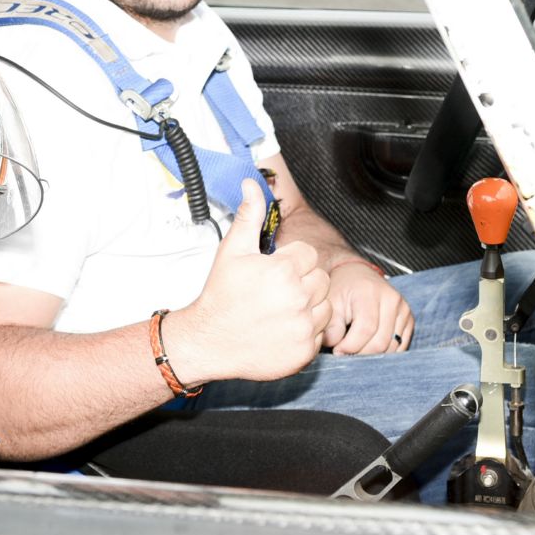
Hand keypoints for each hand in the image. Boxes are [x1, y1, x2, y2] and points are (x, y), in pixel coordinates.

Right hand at [165, 178, 331, 385]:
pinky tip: (283, 328)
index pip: (308, 254)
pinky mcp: (305, 350)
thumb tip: (252, 185)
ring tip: (281, 309)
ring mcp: (303, 326)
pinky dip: (306, 330)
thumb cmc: (221, 295)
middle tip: (277, 290)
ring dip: (309, 305)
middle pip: (320, 279)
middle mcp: (298, 298)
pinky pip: (320, 333)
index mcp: (283, 270)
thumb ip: (249, 215)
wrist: (210, 341)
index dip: (291, 260)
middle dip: (303, 281)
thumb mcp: (232, 251)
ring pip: (325, 305)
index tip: (274, 270)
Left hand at [323, 260, 413, 354]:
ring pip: (391, 348)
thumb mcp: (330, 303)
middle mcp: (392, 299)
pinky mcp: (409, 319)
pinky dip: (384, 353)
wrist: (357, 276)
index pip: (366, 329)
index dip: (350, 346)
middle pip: (380, 342)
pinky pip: (400, 346)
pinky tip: (369, 346)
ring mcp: (404, 309)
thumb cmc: (342, 289)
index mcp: (370, 292)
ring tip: (355, 348)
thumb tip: (338, 349)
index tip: (337, 350)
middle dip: (360, 354)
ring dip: (371, 355)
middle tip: (345, 353)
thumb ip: (331, 326)